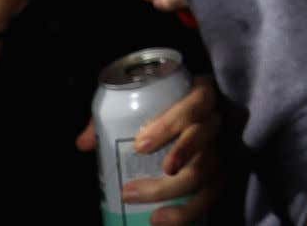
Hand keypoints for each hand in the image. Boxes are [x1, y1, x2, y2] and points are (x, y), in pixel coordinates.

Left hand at [76, 76, 221, 225]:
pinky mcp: (221, 171)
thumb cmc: (164, 105)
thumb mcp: (141, 101)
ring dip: (175, 195)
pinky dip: (187, 212)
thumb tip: (85, 143)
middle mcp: (216, 120)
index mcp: (200, 94)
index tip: (139, 145)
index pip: (193, 105)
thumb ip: (113, 116)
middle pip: (202, 141)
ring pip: (208, 171)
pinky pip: (212, 194)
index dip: (169, 125)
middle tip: (131, 189)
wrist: (196, 114)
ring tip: (150, 215)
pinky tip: (161, 219)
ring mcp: (221, 147)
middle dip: (171, 164)